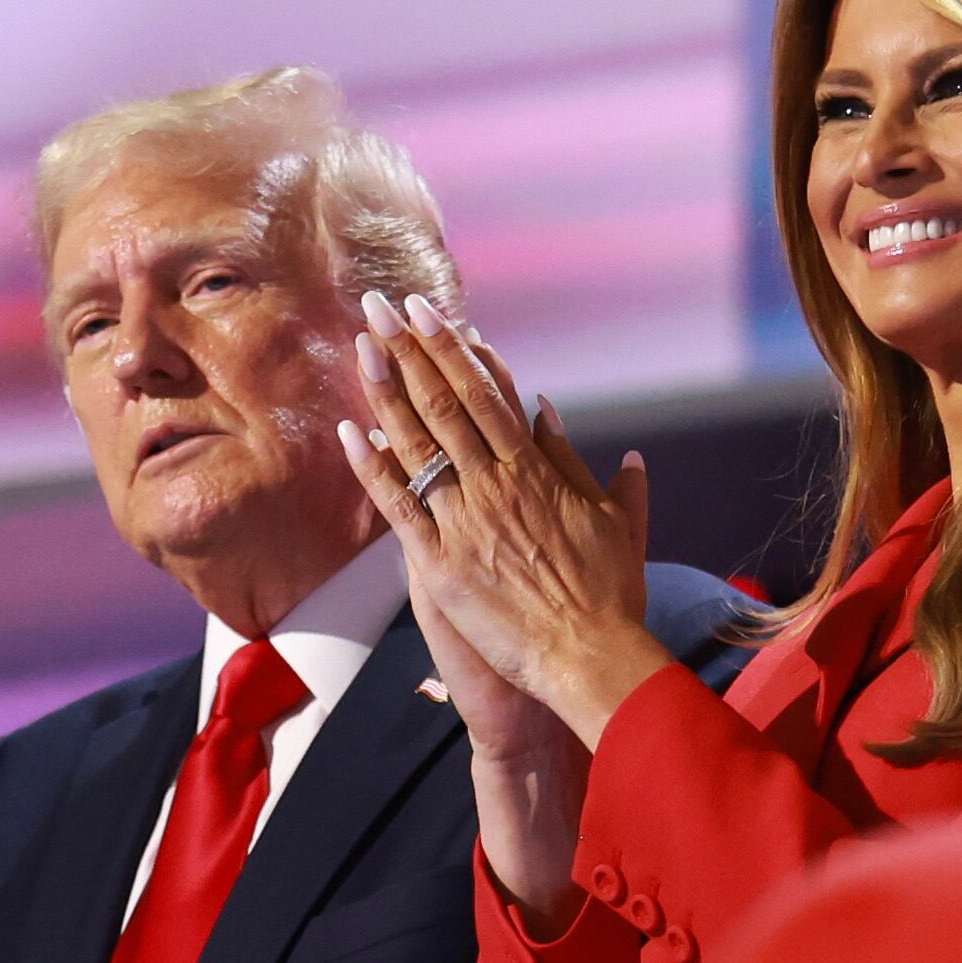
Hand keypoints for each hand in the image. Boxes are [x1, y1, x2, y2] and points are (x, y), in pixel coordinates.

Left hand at [337, 294, 669, 740]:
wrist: (590, 656)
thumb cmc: (609, 595)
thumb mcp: (612, 519)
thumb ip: (580, 464)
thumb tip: (550, 413)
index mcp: (536, 470)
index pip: (486, 394)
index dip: (453, 349)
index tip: (429, 312)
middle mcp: (497, 484)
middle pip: (444, 403)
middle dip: (409, 351)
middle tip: (378, 306)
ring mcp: (466, 521)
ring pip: (418, 443)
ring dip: (386, 391)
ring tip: (361, 346)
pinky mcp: (441, 563)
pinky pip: (398, 505)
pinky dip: (373, 466)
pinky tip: (349, 431)